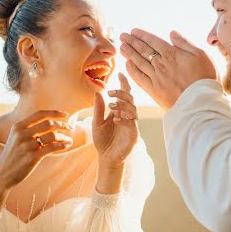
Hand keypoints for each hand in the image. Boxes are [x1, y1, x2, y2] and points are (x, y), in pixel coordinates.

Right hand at [0, 110, 72, 189]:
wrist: (2, 173)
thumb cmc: (13, 155)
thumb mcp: (16, 137)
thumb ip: (29, 128)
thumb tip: (51, 121)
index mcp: (18, 126)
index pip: (40, 114)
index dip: (54, 113)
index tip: (65, 114)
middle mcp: (22, 134)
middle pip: (48, 124)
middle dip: (62, 125)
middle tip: (70, 128)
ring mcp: (27, 145)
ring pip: (52, 135)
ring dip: (63, 137)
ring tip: (68, 140)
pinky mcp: (32, 157)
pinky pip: (52, 147)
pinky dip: (62, 145)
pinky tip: (66, 145)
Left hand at [93, 73, 139, 193]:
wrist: (106, 157)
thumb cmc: (102, 140)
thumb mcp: (97, 122)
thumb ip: (98, 109)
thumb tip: (98, 92)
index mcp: (119, 111)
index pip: (124, 95)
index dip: (124, 84)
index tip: (120, 74)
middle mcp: (127, 116)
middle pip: (130, 99)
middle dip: (122, 94)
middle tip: (111, 92)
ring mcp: (131, 125)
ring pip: (133, 109)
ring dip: (123, 105)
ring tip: (112, 106)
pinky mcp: (133, 134)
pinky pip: (132, 123)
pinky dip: (124, 118)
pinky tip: (115, 118)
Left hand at [119, 29, 217, 109]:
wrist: (200, 101)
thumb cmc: (204, 77)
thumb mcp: (200, 55)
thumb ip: (184, 43)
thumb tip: (172, 33)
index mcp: (172, 54)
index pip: (153, 41)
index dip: (142, 35)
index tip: (133, 31)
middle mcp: (161, 64)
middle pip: (143, 50)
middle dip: (132, 42)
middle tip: (122, 36)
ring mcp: (156, 77)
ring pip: (139, 62)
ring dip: (129, 54)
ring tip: (122, 47)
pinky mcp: (154, 90)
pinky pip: (139, 78)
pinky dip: (132, 71)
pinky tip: (127, 65)